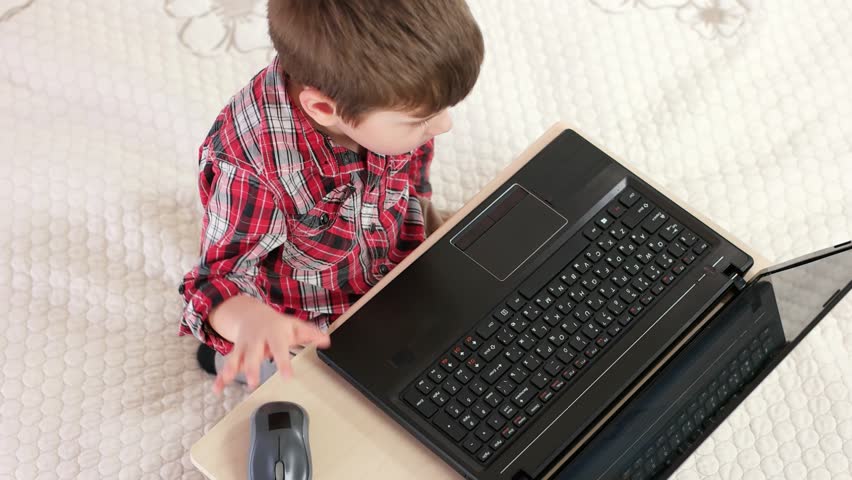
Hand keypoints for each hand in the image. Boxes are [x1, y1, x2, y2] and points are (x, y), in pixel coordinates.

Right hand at [210, 296, 330, 393]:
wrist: (252, 314)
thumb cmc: (277, 324)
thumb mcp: (295, 326)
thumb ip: (310, 334)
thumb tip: (326, 340)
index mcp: (273, 333)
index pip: (279, 348)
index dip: (283, 362)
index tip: (288, 376)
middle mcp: (256, 340)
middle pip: (253, 354)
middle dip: (251, 368)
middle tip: (253, 382)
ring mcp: (244, 346)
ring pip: (236, 358)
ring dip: (231, 370)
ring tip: (227, 381)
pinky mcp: (235, 353)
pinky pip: (227, 365)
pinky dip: (221, 377)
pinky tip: (217, 389)